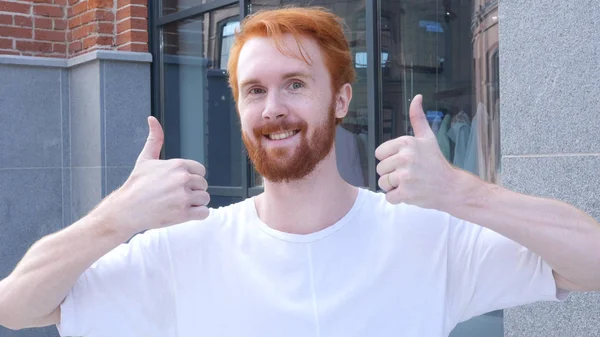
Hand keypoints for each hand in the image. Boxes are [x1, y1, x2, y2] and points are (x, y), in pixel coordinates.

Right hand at [97, 117, 209, 236]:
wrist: (126, 210)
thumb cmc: (136, 185)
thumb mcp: (145, 159)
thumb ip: (154, 139)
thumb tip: (152, 119)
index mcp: (178, 165)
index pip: (200, 170)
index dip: (191, 178)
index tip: (178, 184)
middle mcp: (183, 179)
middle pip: (203, 185)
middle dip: (192, 191)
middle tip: (175, 195)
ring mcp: (184, 197)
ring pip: (205, 198)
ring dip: (195, 203)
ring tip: (178, 204)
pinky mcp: (184, 214)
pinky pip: (204, 213)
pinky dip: (197, 214)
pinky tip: (183, 212)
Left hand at [375, 95, 456, 209]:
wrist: (451, 187)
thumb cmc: (436, 162)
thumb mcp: (427, 137)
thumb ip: (418, 118)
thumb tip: (417, 97)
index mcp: (406, 143)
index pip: (379, 153)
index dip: (390, 159)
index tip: (405, 162)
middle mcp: (405, 158)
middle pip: (380, 169)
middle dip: (391, 174)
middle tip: (410, 174)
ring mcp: (405, 176)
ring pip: (382, 183)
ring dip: (393, 186)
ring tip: (410, 183)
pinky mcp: (406, 193)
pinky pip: (389, 197)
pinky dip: (397, 198)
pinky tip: (410, 192)